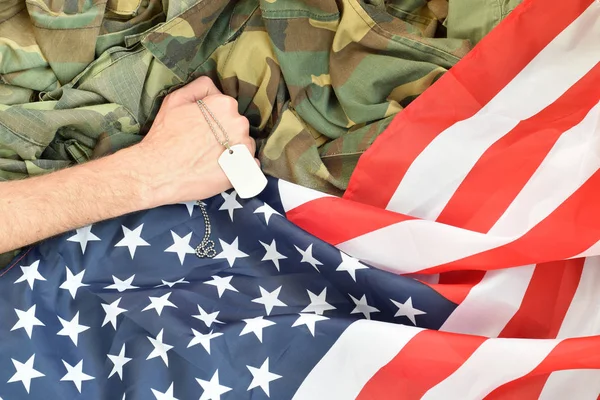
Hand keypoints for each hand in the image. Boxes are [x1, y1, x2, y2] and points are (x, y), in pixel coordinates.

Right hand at [132, 76, 255, 206]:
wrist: (158, 173)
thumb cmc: (165, 136)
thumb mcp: (176, 100)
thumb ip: (200, 87)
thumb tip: (214, 87)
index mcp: (225, 104)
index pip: (227, 108)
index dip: (214, 119)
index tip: (202, 129)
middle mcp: (239, 123)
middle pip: (237, 126)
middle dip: (225, 134)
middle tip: (204, 145)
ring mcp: (244, 147)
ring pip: (245, 145)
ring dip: (233, 150)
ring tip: (211, 159)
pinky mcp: (245, 168)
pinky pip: (250, 164)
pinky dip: (240, 166)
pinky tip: (222, 169)